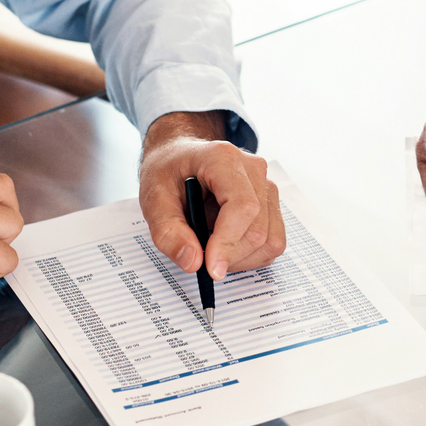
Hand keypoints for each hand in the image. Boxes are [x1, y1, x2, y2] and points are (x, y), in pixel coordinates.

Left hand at [140, 111, 284, 279]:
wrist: (181, 156)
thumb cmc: (168, 171)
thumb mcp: (152, 198)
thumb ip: (168, 232)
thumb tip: (193, 262)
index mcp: (223, 159)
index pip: (242, 206)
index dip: (229, 242)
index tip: (211, 269)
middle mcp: (254, 170)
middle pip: (257, 230)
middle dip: (228, 256)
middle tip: (199, 259)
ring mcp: (267, 187)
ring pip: (269, 241)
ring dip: (240, 259)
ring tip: (210, 245)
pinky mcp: (271, 204)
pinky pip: (273, 242)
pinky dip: (250, 256)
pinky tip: (225, 243)